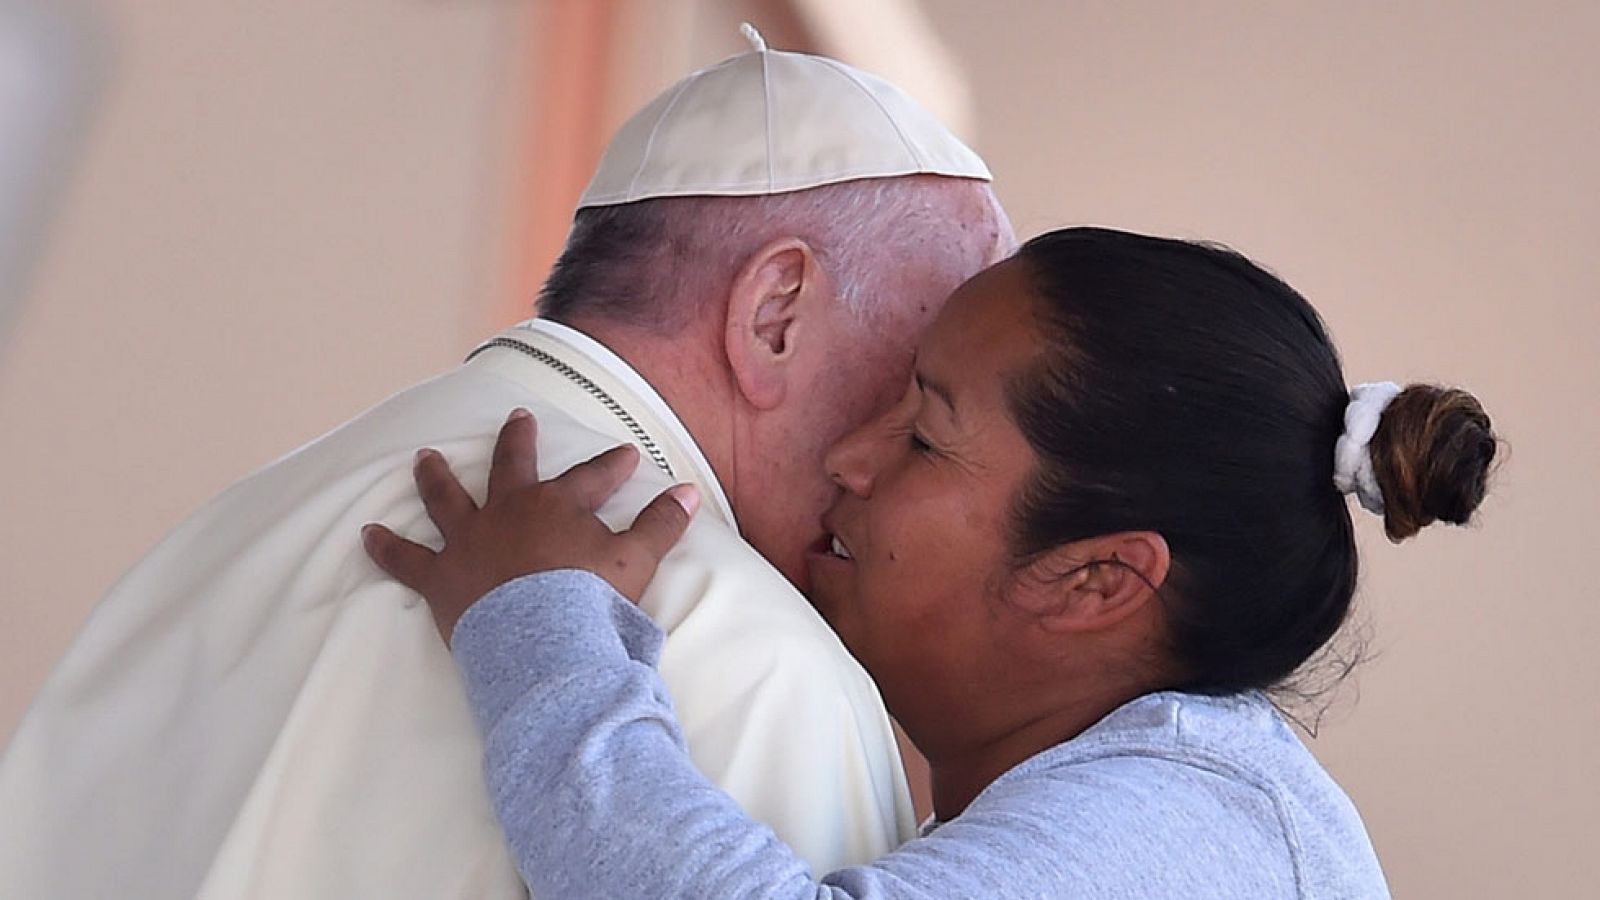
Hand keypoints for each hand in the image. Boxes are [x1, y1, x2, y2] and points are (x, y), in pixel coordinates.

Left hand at [361, 408, 699, 644]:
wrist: (541, 641)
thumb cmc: (590, 601)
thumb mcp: (638, 559)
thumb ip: (662, 524)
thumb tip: (690, 491)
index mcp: (558, 505)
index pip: (592, 477)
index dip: (611, 466)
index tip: (626, 454)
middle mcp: (509, 511)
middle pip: (511, 467)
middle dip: (518, 441)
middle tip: (518, 419)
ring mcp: (470, 541)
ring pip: (447, 499)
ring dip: (435, 477)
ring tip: (422, 459)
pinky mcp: (440, 577)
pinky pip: (406, 560)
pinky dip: (386, 548)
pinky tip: (366, 534)